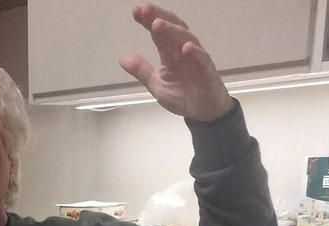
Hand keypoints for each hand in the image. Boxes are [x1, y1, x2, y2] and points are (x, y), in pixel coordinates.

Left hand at [119, 3, 232, 121]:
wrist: (203, 112)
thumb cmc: (182, 94)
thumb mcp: (156, 84)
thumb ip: (141, 70)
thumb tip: (122, 57)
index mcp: (169, 52)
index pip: (158, 33)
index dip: (148, 20)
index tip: (135, 11)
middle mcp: (183, 51)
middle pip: (172, 28)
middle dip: (158, 17)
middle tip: (144, 9)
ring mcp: (196, 59)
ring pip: (185, 39)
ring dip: (172, 31)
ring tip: (157, 24)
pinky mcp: (207, 71)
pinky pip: (202, 59)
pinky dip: (196, 53)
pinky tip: (186, 47)